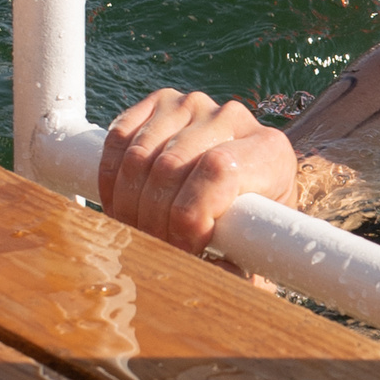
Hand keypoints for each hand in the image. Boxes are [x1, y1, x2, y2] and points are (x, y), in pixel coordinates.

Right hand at [98, 87, 296, 257]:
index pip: (217, 171)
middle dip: (154, 221)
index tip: (184, 249)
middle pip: (171, 167)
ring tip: (140, 233)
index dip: (189, 217)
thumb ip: (238, 273)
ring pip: (139, 156)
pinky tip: (122, 206)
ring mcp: (194, 105)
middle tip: (156, 250)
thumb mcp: (255, 258)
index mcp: (269, 151)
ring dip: (129, 205)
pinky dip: (110, 180)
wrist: (239, 200)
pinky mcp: (160, 103)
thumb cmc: (248, 235)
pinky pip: (118, 138)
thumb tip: (212, 276)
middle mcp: (233, 118)